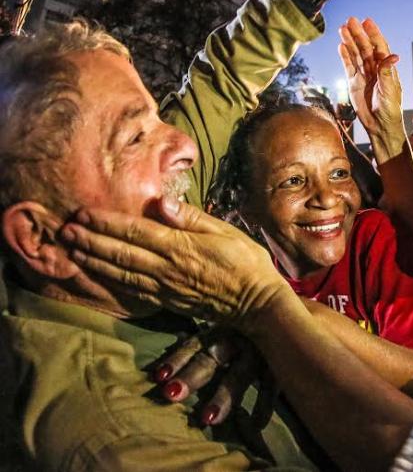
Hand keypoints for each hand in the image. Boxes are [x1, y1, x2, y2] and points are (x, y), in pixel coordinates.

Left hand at [59, 197, 285, 327]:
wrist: (256, 302)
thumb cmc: (246, 262)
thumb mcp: (226, 231)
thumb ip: (192, 218)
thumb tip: (162, 202)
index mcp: (180, 247)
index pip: (135, 231)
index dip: (106, 222)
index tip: (83, 213)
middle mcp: (167, 268)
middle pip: (120, 252)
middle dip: (90, 241)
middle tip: (64, 230)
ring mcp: (164, 288)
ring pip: (120, 273)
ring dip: (93, 261)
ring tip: (71, 251)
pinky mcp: (166, 302)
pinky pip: (131, 292)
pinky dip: (109, 284)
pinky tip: (96, 277)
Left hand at [152, 328, 272, 427]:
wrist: (286, 318)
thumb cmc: (251, 328)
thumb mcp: (229, 326)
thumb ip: (206, 339)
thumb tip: (176, 343)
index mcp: (220, 329)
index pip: (194, 344)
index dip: (177, 359)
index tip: (159, 377)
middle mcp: (237, 338)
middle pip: (210, 358)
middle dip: (192, 376)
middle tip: (171, 394)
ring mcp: (259, 351)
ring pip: (239, 374)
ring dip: (223, 396)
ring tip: (208, 419)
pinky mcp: (279, 364)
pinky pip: (271, 386)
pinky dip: (264, 404)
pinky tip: (256, 423)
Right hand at [339, 17, 404, 154]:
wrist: (380, 126)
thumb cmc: (390, 110)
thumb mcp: (390, 91)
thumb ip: (387, 73)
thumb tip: (393, 55)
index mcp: (387, 69)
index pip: (379, 47)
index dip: (373, 34)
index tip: (367, 21)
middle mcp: (375, 69)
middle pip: (365, 48)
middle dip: (358, 34)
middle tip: (350, 20)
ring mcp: (364, 75)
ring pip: (356, 54)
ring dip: (350, 41)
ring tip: (343, 28)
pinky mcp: (354, 83)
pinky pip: (348, 66)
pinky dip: (345, 56)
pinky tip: (341, 45)